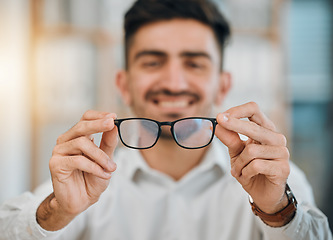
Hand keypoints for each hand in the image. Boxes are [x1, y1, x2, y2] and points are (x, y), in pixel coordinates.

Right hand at [37, 110, 117, 229]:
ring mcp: (59, 151)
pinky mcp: (56, 164)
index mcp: (78, 136)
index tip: (113, 117)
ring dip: (100, 156)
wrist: (82, 201)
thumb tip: (114, 126)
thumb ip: (108, 143)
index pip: (85, 118)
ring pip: (81, 143)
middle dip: (98, 125)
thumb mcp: (106, 159)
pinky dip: (94, 167)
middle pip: (81, 126)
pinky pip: (77, 160)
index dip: (98, 116)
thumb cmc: (92, 179)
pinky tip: (103, 174)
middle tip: (111, 124)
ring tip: (111, 168)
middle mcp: (67, 141)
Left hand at [215, 102, 289, 215]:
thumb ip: (229, 139)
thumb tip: (218, 125)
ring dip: (239, 162)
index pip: (254, 110)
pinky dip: (245, 172)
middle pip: (254, 126)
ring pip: (252, 150)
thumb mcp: (235, 152)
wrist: (262, 194)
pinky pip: (256, 166)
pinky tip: (247, 176)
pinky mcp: (283, 168)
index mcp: (265, 129)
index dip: (237, 111)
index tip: (221, 116)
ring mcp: (282, 153)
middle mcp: (276, 138)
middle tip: (218, 125)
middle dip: (234, 125)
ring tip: (238, 170)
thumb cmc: (249, 169)